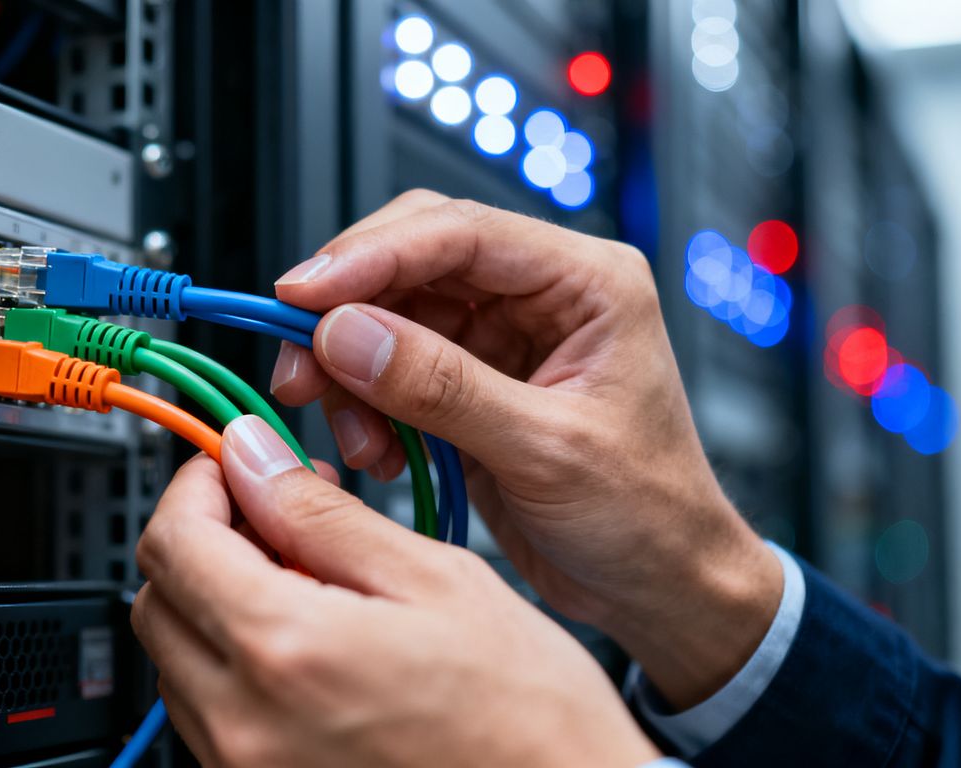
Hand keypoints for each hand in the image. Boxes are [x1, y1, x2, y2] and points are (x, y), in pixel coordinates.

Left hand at [133, 416, 659, 767]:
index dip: (199, 483)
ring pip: (179, 661)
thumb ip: (324, 516)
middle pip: (159, 601)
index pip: (174, 539)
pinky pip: (212, 717)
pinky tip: (313, 647)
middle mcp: (246, 726)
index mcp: (286, 652)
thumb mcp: (436, 580)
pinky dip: (240, 665)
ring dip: (219, 603)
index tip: (238, 464)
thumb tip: (255, 460)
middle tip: (274, 513)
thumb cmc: (529, 717)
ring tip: (309, 582)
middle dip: (203, 539)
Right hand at [270, 190, 783, 707]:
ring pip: (390, 315)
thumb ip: (443, 387)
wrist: (660, 586)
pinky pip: (391, 370)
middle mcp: (540, 297)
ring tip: (354, 434)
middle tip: (300, 361)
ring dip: (350, 370)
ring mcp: (501, 340)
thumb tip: (348, 333)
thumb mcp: (545, 451)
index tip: (301, 294)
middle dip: (346, 309)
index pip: (461, 232)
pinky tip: (376, 451)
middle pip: (413, 260)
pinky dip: (365, 405)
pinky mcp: (469, 385)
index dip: (370, 255)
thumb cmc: (647, 514)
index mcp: (586, 282)